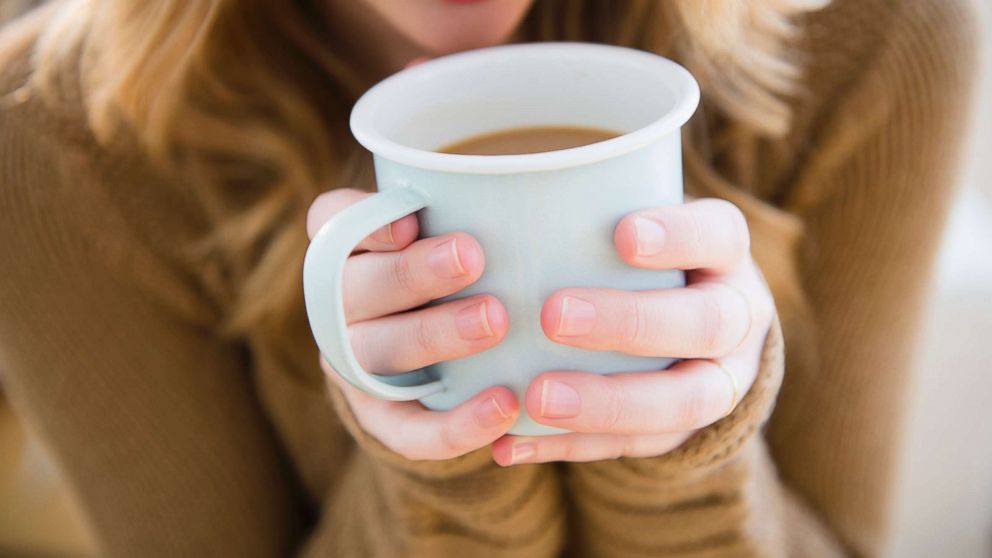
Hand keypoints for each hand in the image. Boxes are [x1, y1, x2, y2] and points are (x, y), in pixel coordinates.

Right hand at [307, 189, 518, 459]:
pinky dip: (453, 425)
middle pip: (357, 285)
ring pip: (378, 352)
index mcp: (349, 247)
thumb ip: (477, 210)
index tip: (410, 221)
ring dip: (434, 335)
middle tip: (474, 258)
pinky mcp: (380, 419)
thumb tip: (547, 189)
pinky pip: (406, 430)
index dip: (365, 221)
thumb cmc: (464, 272)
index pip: (333, 220)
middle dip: (414, 272)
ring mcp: (355, 364)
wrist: (444, 359)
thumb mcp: (460, 231)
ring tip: (497, 322)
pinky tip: (504, 406)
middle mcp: (340, 304)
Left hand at [490, 198, 774, 464]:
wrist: (697, 330)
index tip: (622, 233)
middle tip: (553, 315)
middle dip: (630, 322)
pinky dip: (571, 447)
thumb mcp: (639, 220)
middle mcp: (737, 319)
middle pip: (704, 323)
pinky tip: (514, 442)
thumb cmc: (643, 260)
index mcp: (725, 255)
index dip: (679, 236)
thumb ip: (590, 206)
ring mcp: (721, 382)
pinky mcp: (685, 432)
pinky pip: (636, 447)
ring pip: (683, 402)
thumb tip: (486, 185)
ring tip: (537, 397)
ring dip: (606, 402)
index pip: (719, 235)